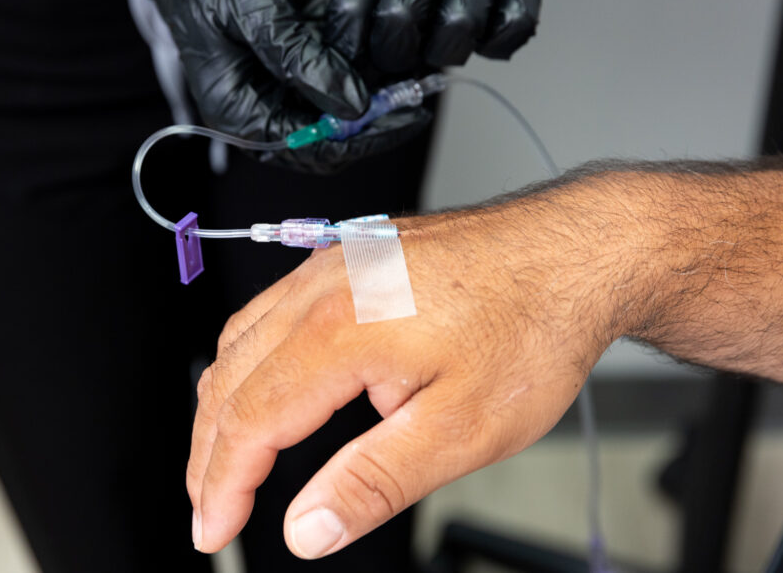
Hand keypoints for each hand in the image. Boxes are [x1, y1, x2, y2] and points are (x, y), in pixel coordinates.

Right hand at [97, 0, 428, 172]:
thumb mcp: (258, 14)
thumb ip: (303, 62)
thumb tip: (353, 106)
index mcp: (237, 115)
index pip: (313, 149)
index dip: (366, 137)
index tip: (409, 114)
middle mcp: (250, 117)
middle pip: (323, 143)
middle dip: (371, 124)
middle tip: (414, 97)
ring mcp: (263, 98)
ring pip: (326, 121)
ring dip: (366, 105)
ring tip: (406, 83)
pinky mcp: (274, 78)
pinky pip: (319, 92)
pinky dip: (349, 82)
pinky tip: (377, 65)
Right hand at [186, 190, 632, 557]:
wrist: (573, 252)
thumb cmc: (530, 327)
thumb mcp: (461, 429)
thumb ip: (374, 482)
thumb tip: (309, 529)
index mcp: (339, 331)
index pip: (248, 421)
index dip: (222, 484)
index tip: (213, 531)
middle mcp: (323, 287)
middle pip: (229, 378)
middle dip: (209, 451)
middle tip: (212, 507)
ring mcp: (334, 263)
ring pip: (240, 337)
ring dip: (224, 403)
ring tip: (228, 457)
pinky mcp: (350, 255)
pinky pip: (271, 308)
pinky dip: (250, 358)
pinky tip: (267, 381)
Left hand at [323, 0, 541, 75]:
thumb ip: (350, 31)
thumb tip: (344, 95)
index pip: (349, 10)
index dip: (348, 56)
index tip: (350, 79)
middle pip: (401, 20)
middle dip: (395, 55)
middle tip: (399, 55)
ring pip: (459, 28)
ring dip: (444, 52)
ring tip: (437, 41)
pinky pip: (508, 29)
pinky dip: (492, 46)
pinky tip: (478, 35)